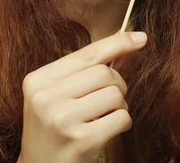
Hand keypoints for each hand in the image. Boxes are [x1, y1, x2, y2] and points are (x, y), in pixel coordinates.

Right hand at [18, 31, 147, 162]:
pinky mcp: (81, 141)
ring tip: (104, 117)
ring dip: (120, 105)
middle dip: (117, 84)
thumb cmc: (53, 129)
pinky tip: (107, 131)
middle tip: (109, 100)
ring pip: (115, 94)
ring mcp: (62, 120)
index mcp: (37, 80)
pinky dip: (123, 122)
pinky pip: (120, 118)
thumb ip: (86, 70)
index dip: (117, 43)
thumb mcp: (57, 95)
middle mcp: (45, 98)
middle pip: (104, 73)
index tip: (141, 37)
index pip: (86, 54)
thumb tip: (127, 45)